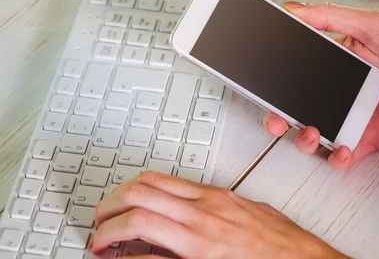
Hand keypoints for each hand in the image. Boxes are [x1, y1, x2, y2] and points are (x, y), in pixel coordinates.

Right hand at [92, 171, 348, 258]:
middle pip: (141, 190)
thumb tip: (137, 258)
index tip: (99, 244)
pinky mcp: (228, 192)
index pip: (138, 221)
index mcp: (201, 239)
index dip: (108, 232)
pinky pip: (182, 181)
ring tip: (119, 209)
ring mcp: (217, 197)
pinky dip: (158, 189)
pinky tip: (155, 204)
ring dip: (130, 191)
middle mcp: (207, 210)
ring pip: (158, 178)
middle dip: (110, 205)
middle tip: (100, 224)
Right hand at [264, 2, 378, 168]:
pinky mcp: (370, 137)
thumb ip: (329, 17)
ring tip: (310, 131)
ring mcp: (353, 117)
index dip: (273, 82)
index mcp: (334, 66)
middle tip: (276, 117)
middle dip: (279, 117)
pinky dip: (338, 158)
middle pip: (297, 109)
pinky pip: (344, 154)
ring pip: (315, 135)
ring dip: (304, 139)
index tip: (257, 83)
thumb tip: (292, 9)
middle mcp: (339, 93)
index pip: (294, 76)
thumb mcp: (371, 23)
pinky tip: (342, 149)